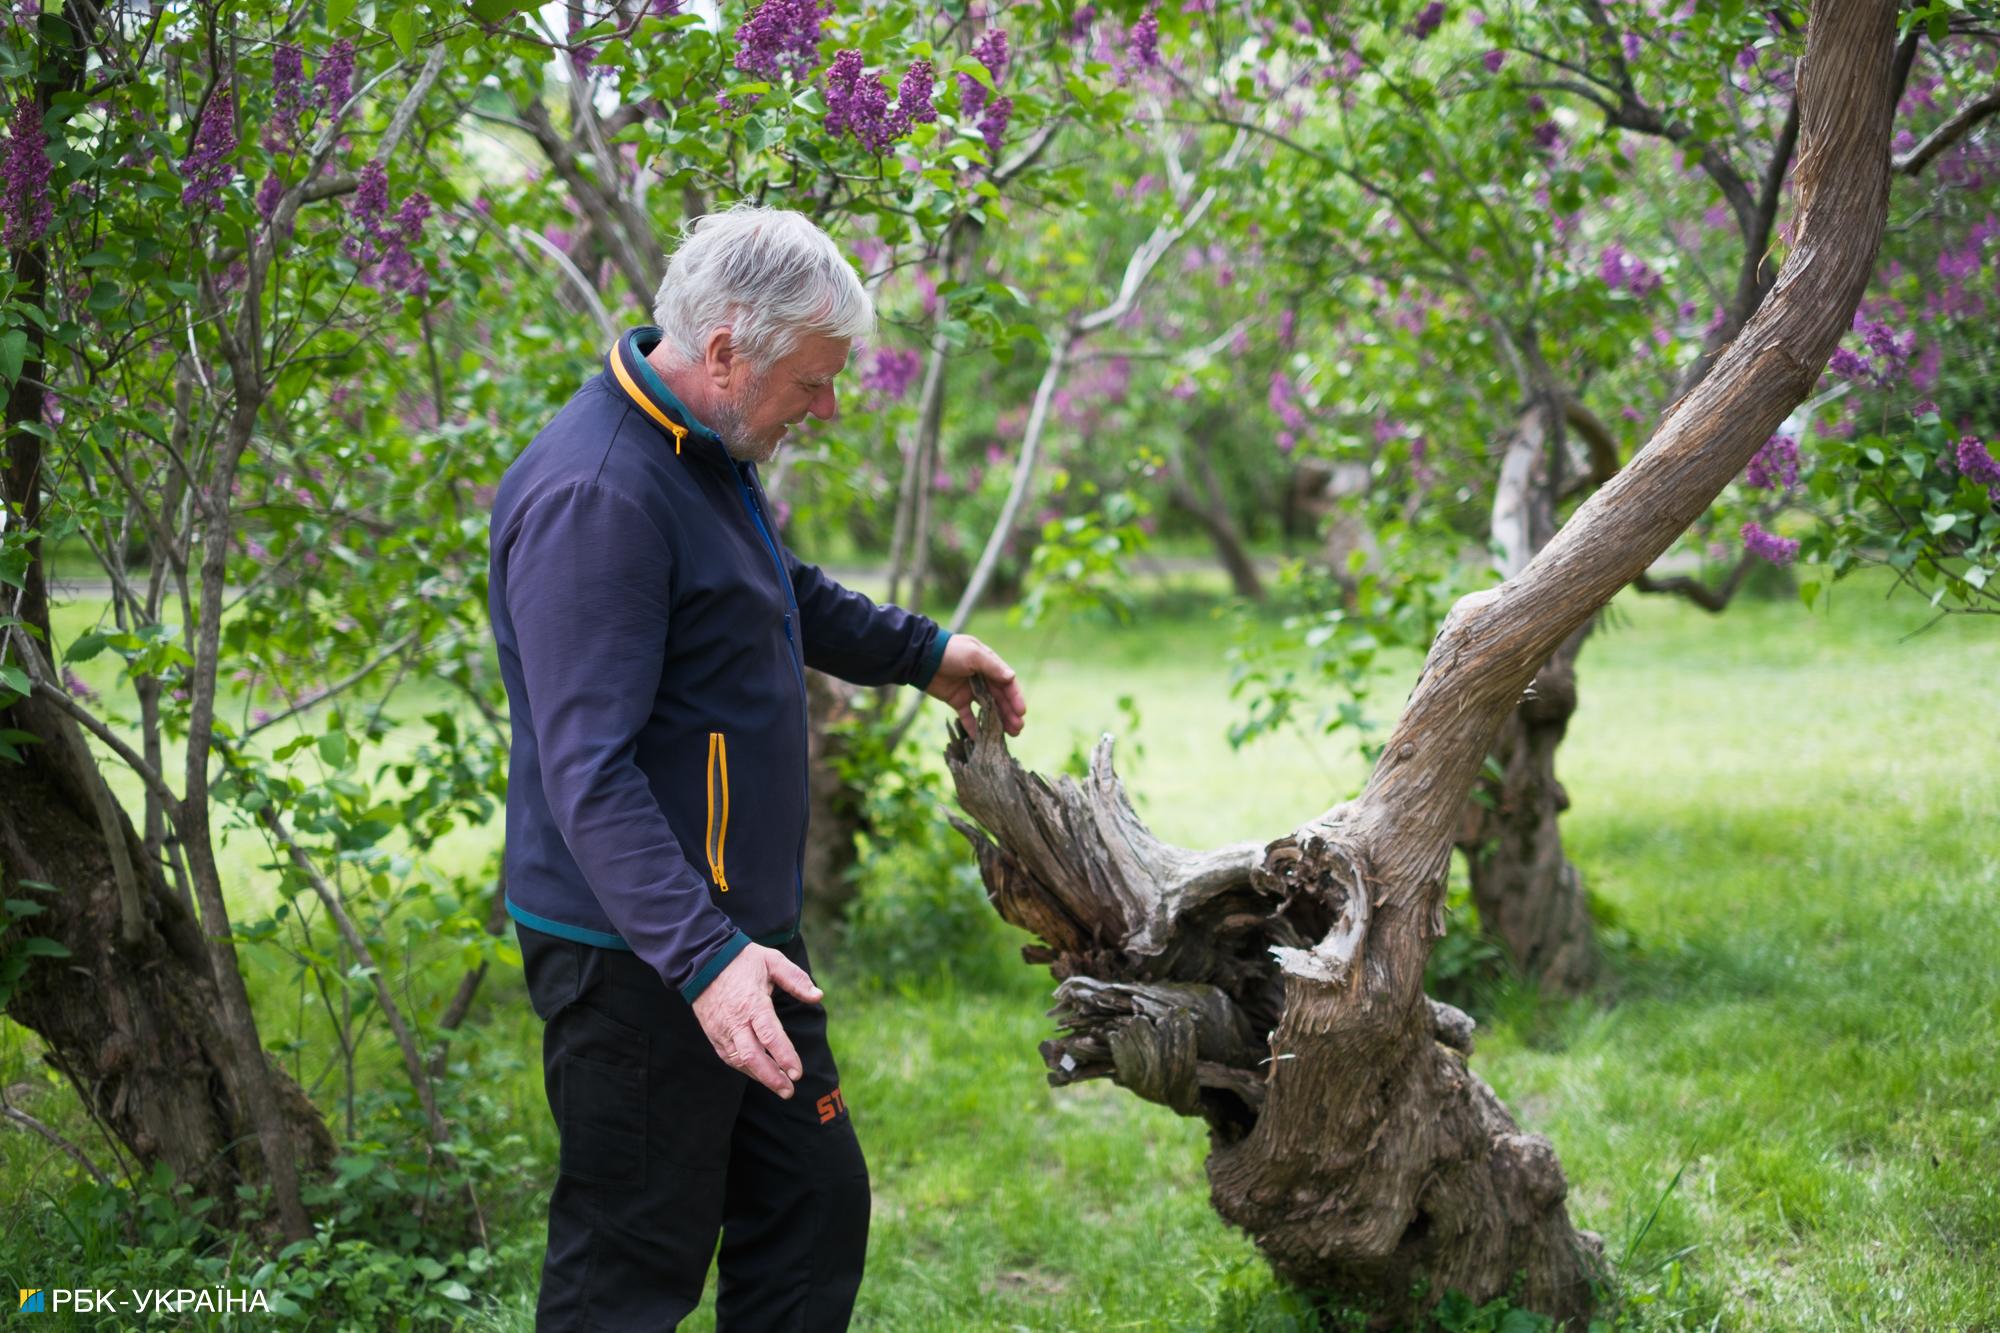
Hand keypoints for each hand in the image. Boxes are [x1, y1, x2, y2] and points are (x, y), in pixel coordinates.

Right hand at [690, 943, 823, 1097]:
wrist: (702, 960)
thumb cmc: (742, 960)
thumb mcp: (772, 961)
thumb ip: (796, 980)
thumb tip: (819, 996)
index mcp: (752, 1003)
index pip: (769, 1035)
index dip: (784, 1056)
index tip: (798, 1073)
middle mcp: (735, 1021)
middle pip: (752, 1056)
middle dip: (772, 1077)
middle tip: (789, 1091)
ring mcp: (722, 1030)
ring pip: (739, 1061)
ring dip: (760, 1077)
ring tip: (780, 1087)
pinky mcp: (713, 1034)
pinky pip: (729, 1057)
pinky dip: (745, 1069)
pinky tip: (760, 1074)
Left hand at [925, 633, 1026, 735]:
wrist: (922, 658)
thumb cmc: (950, 652)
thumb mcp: (973, 655)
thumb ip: (993, 667)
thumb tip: (1012, 677)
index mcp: (989, 665)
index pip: (1007, 683)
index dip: (1015, 698)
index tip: (1021, 712)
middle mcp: (982, 678)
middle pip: (1000, 698)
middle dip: (1010, 713)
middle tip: (1018, 729)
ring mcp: (970, 691)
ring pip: (988, 708)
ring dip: (998, 721)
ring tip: (1008, 735)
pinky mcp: (957, 701)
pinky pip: (968, 716)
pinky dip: (974, 726)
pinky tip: (981, 738)